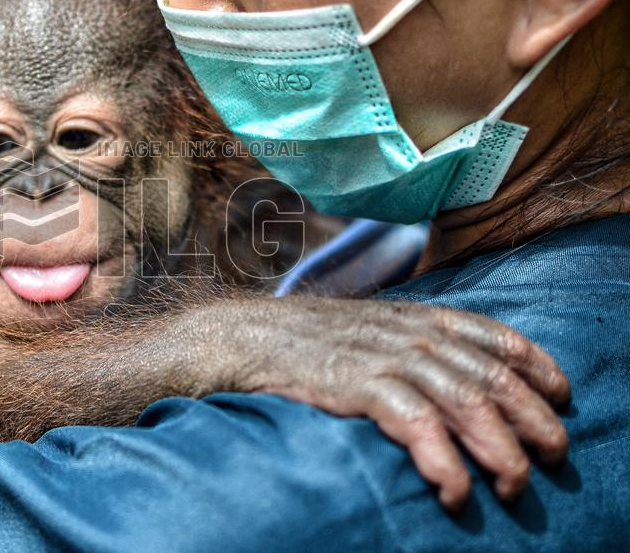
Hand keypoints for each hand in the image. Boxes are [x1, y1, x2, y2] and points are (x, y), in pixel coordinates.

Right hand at [189, 296, 570, 509]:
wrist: (245, 337)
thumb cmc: (308, 340)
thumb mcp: (370, 328)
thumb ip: (412, 340)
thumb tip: (454, 370)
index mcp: (417, 317)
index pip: (493, 335)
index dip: (535, 365)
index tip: (562, 394)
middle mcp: (409, 334)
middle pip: (490, 375)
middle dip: (531, 418)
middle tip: (552, 456)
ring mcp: (383, 357)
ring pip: (463, 400)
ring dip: (497, 447)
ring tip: (512, 485)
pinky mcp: (356, 385)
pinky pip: (414, 422)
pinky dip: (441, 458)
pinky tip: (453, 488)